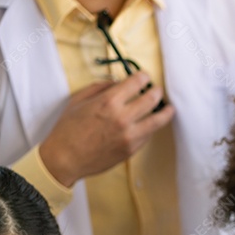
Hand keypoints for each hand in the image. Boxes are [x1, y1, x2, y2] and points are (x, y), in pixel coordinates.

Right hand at [40, 73, 173, 187]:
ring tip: (169, 108)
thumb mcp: (78, 100)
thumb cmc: (68, 129)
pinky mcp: (132, 149)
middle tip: (158, 90)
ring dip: (166, 112)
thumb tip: (118, 82)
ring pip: (158, 120)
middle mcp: (122, 117)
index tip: (145, 76)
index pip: (136, 83)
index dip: (143, 77)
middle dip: (157, 92)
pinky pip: (148, 135)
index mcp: (108, 102)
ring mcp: (130, 135)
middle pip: (151, 99)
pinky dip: (152, 127)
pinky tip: (151, 124)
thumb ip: (100, 87)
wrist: (65, 158)